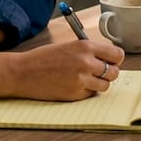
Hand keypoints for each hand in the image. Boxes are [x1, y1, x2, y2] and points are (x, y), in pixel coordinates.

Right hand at [7, 39, 126, 100]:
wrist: (23, 72)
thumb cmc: (44, 58)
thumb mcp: (69, 46)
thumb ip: (89, 51)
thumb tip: (109, 59)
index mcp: (86, 46)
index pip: (117, 55)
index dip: (115, 59)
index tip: (111, 61)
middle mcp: (86, 62)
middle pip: (114, 72)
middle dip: (108, 73)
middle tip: (98, 72)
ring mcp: (81, 80)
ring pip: (105, 85)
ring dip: (98, 84)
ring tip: (85, 79)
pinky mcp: (75, 94)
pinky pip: (91, 94)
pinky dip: (86, 92)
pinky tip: (73, 85)